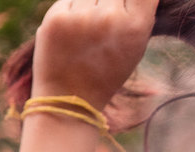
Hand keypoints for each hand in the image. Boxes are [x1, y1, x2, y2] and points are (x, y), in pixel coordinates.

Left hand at [32, 0, 158, 108]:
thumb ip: (139, 12)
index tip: (122, 8)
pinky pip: (68, 0)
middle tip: (99, 27)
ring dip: (88, 5)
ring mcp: (81, 17)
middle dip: (107, 4)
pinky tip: (68, 34)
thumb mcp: (135, 44)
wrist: (68, 99)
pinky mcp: (56, 19)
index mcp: (136, 24)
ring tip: (84, 32)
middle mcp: (109, 17)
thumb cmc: (105, 71)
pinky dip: (69, 11)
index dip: (130, 0)